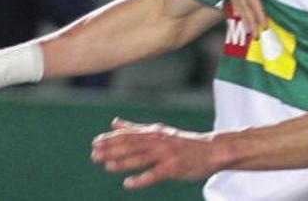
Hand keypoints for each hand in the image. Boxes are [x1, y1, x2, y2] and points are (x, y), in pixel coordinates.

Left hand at [91, 118, 225, 189]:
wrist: (212, 150)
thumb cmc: (183, 143)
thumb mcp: (158, 132)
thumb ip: (135, 128)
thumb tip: (114, 122)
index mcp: (153, 132)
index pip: (128, 134)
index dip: (111, 139)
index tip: (95, 143)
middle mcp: (159, 141)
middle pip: (132, 144)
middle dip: (112, 149)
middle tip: (94, 155)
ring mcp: (167, 154)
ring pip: (141, 158)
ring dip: (123, 162)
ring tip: (107, 166)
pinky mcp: (174, 168)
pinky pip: (155, 174)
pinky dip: (141, 179)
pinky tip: (128, 184)